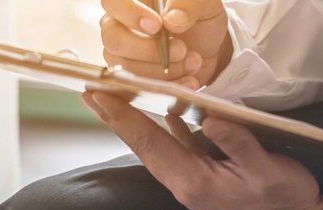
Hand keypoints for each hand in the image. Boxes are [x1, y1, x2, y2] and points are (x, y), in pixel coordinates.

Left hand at [82, 91, 322, 209]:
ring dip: (136, 123)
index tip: (99, 97)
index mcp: (194, 181)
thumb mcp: (267, 169)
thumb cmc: (285, 199)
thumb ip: (238, 143)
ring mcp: (193, 180)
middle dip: (117, 118)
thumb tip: (210, 117)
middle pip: (144, 145)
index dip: (123, 118)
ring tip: (115, 100)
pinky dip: (165, 129)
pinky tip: (164, 113)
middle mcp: (185, 183)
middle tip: (91, 92)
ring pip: (157, 147)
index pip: (150, 144)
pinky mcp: (205, 176)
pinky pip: (178, 148)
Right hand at [100, 0, 232, 86]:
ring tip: (192, 61)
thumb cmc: (198, 17)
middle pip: (113, 40)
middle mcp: (120, 26)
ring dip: (163, 70)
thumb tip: (172, 20)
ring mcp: (123, 54)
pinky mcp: (133, 77)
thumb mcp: (203, 3)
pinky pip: (139, 88)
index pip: (113, 2)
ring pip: (126, 67)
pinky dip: (169, 85)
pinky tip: (189, 78)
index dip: (130, 15)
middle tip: (180, 49)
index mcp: (132, 2)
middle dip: (148, 50)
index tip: (157, 26)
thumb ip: (189, 4)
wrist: (209, 45)